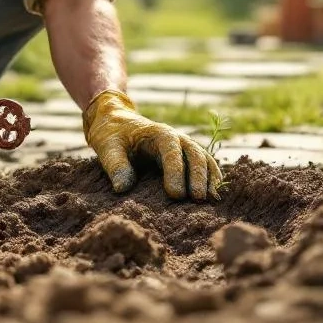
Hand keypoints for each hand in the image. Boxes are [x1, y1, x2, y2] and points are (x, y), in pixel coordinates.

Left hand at [83, 89, 222, 200]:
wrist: (118, 122)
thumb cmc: (112, 135)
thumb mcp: (107, 147)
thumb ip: (116, 166)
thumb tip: (122, 188)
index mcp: (157, 133)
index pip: (171, 149)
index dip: (176, 170)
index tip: (175, 194)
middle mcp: (176, 137)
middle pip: (194, 153)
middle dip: (197, 176)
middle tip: (197, 199)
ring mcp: (184, 146)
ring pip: (203, 158)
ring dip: (208, 178)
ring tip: (210, 200)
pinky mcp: (186, 156)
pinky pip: (205, 163)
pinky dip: (211, 176)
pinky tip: (214, 194)